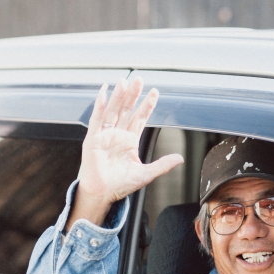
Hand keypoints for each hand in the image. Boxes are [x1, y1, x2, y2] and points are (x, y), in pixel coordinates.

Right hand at [66, 78, 183, 230]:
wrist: (102, 194)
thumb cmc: (120, 185)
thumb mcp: (145, 174)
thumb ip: (162, 165)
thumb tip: (180, 158)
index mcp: (129, 141)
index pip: (140, 118)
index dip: (147, 105)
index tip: (155, 92)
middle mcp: (117, 135)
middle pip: (127, 110)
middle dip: (133, 95)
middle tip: (140, 79)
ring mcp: (105, 135)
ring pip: (113, 111)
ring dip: (118, 96)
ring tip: (125, 81)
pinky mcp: (93, 139)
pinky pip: (96, 119)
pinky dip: (99, 105)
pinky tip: (103, 92)